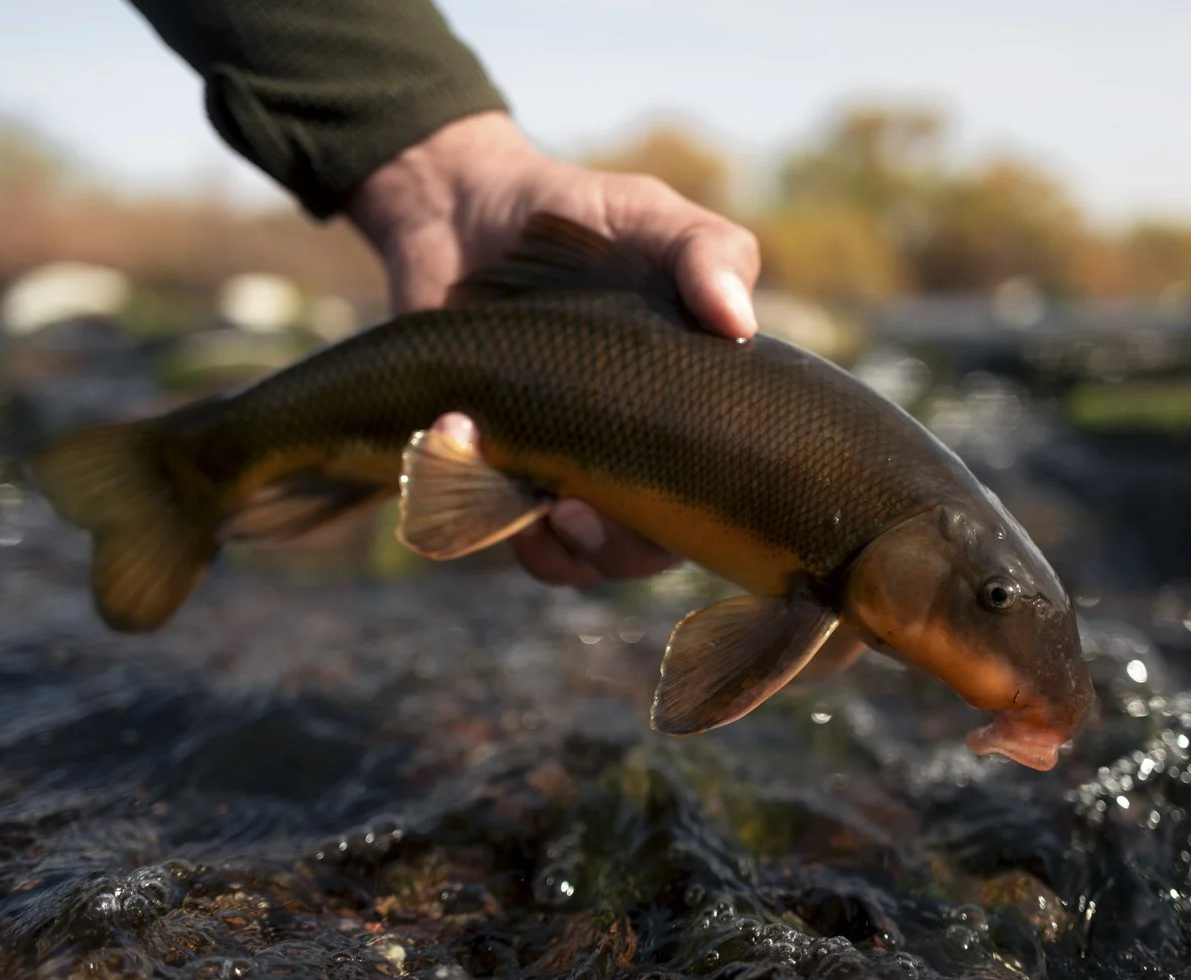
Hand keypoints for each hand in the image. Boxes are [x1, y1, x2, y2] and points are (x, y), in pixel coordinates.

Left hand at [346, 110, 759, 587]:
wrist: (462, 210)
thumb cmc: (577, 215)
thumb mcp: (653, 218)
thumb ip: (709, 252)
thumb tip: (740, 323)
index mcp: (688, 417)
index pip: (712, 508)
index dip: (690, 528)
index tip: (652, 503)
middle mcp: (630, 459)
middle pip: (641, 552)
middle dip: (609, 548)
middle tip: (570, 511)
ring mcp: (559, 469)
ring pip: (569, 557)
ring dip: (538, 536)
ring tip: (497, 465)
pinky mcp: (489, 469)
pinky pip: (496, 531)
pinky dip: (474, 506)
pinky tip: (451, 438)